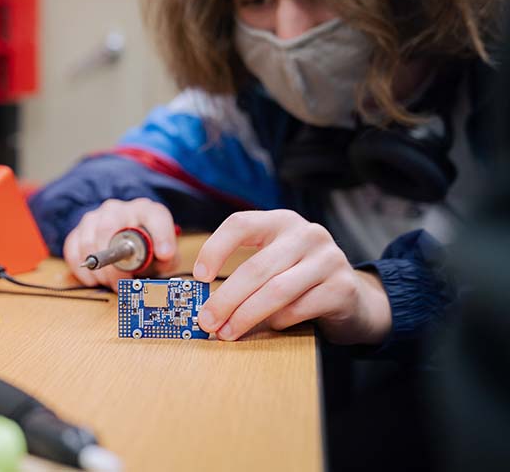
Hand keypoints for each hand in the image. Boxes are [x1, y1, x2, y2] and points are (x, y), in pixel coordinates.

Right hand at [63, 198, 178, 289]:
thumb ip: (168, 258)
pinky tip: (94, 281)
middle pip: (110, 229)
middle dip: (116, 265)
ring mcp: (95, 217)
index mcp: (146, 211)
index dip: (162, 236)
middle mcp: (118, 209)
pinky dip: (82, 271)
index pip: (155, 216)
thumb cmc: (144, 245)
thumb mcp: (162, 252)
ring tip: (111, 284)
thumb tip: (163, 261)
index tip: (165, 255)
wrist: (121, 232)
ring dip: (99, 271)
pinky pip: (73, 250)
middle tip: (124, 284)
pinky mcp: (77, 230)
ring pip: (89, 242)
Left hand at [192, 210, 391, 344]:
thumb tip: (205, 304)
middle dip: (225, 299)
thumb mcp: (275, 263)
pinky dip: (278, 322)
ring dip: (246, 316)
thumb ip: (246, 273)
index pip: (241, 224)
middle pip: (255, 267)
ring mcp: (328, 259)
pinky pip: (299, 309)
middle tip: (206, 321)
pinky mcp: (342, 287)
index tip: (199, 277)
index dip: (215, 249)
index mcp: (282, 221)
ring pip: (275, 290)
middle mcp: (307, 234)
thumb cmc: (301, 280)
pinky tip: (270, 327)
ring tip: (227, 332)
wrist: (354, 297)